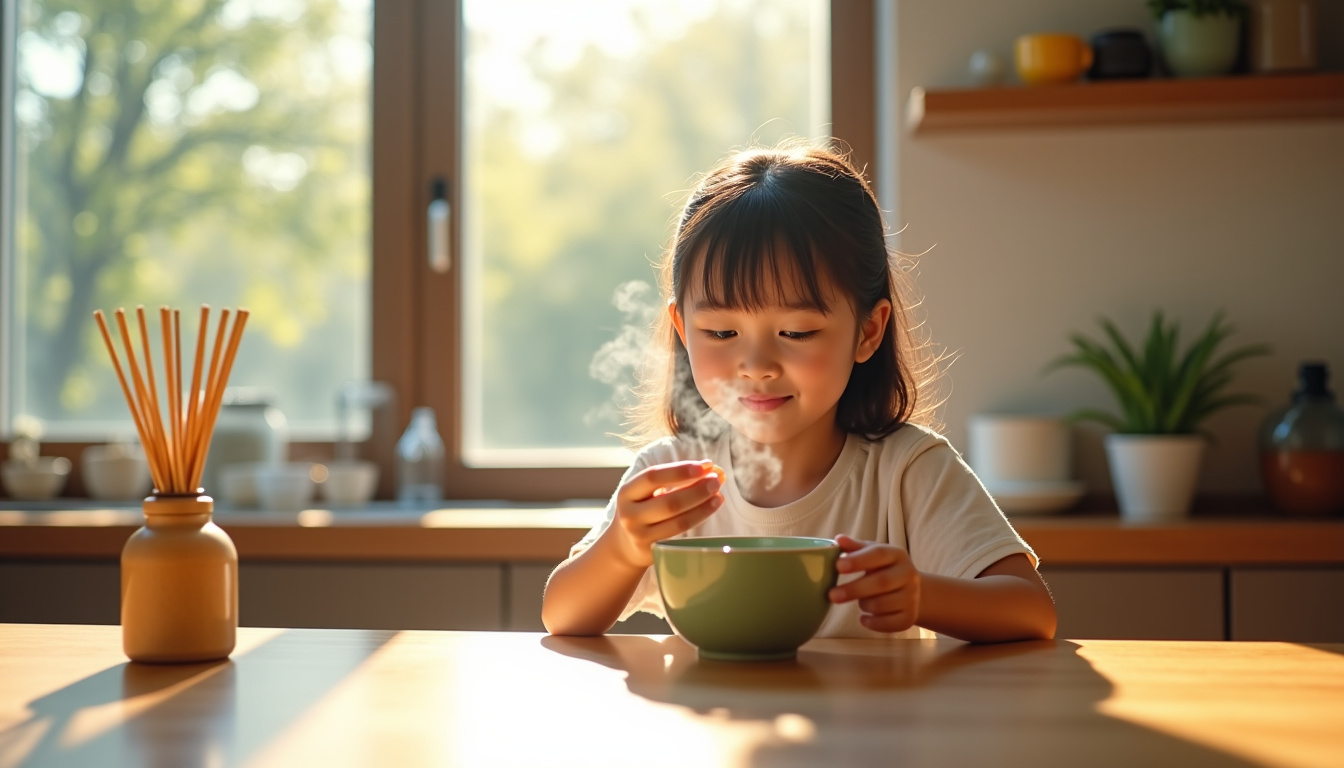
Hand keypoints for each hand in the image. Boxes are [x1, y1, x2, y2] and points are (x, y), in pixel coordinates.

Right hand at [608, 461, 722, 568]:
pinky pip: (680, 534)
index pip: (653, 477)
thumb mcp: (645, 493)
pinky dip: (698, 518)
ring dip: (702, 506)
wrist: (624, 546)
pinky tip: (710, 508)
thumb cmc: (642, 509)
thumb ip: (671, 479)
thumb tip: (707, 467)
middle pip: (669, 502)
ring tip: (718, 495)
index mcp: (627, 493)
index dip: (680, 470)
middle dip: (697, 490)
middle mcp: (630, 515)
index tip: (704, 465)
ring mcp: (640, 536)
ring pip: (678, 521)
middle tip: (716, 481)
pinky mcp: (652, 551)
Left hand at [828, 534, 920, 633]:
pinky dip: (872, 623)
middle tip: (832, 595)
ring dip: (864, 605)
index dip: (858, 560)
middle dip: (854, 589)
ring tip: (860, 602)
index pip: (878, 554)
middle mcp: (908, 574)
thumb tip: (838, 540)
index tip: (838, 566)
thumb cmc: (883, 568)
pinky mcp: (910, 617)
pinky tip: (864, 618)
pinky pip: (888, 624)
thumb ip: (855, 547)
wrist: (911, 590)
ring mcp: (911, 597)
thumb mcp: (871, 553)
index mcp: (897, 554)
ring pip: (882, 605)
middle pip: (881, 582)